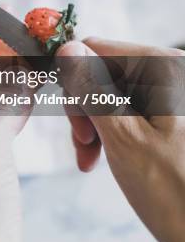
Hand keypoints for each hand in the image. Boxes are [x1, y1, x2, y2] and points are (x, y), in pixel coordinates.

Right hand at [58, 38, 184, 241]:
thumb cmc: (175, 193)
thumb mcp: (122, 136)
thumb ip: (92, 87)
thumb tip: (67, 48)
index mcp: (165, 68)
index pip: (99, 49)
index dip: (73, 77)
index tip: (67, 114)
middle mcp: (171, 74)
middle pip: (103, 71)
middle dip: (84, 107)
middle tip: (83, 144)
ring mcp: (170, 95)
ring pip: (108, 93)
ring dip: (92, 124)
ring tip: (89, 158)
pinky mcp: (167, 115)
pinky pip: (124, 110)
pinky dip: (107, 131)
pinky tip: (100, 158)